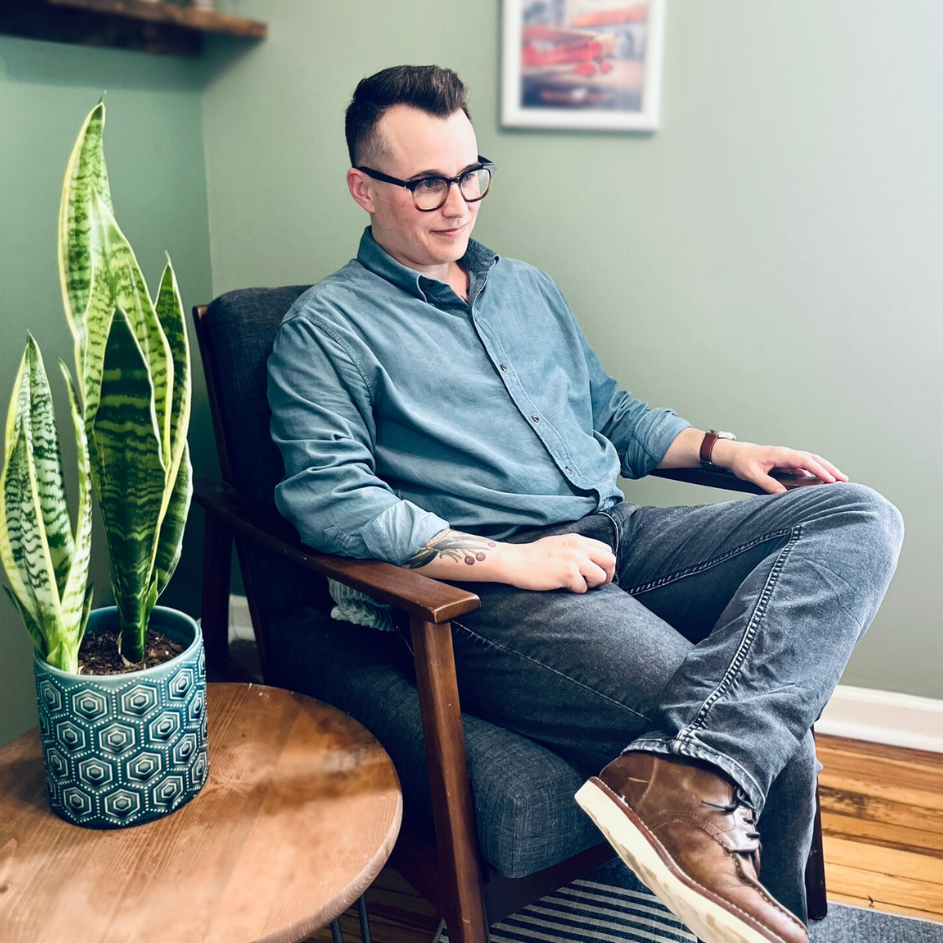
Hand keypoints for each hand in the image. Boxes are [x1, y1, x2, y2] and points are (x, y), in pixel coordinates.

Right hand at [503, 534, 615, 592]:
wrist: (515, 561)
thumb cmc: (534, 556)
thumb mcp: (560, 544)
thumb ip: (577, 549)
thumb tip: (593, 561)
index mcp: (578, 539)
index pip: (607, 550)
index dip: (605, 564)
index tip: (596, 573)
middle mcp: (579, 547)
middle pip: (610, 561)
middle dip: (607, 575)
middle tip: (595, 583)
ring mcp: (574, 560)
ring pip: (601, 576)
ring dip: (592, 584)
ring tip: (576, 584)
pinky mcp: (568, 574)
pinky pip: (583, 588)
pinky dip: (575, 591)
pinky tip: (562, 586)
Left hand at [712, 440, 848, 494]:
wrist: (733, 453)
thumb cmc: (741, 461)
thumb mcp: (752, 474)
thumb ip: (767, 483)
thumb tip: (783, 494)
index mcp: (780, 454)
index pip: (805, 461)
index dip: (819, 470)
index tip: (831, 479)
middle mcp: (786, 454)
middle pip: (813, 459)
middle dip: (829, 468)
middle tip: (843, 479)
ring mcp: (787, 457)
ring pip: (810, 461)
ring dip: (824, 469)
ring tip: (837, 479)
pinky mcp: (785, 462)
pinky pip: (803, 466)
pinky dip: (815, 471)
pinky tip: (820, 480)